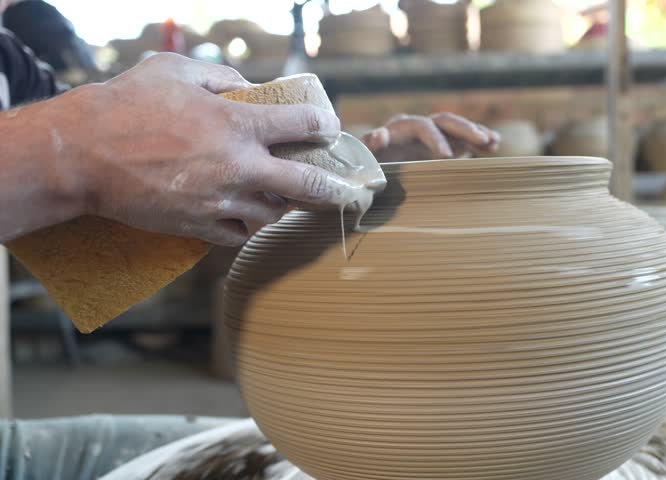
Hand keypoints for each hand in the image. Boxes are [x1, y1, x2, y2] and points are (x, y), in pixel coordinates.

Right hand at [62, 53, 353, 245]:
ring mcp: (221, 200)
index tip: (328, 129)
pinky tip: (247, 216)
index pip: (302, 125)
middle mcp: (239, 166)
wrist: (83, 154)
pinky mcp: (200, 225)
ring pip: (273, 213)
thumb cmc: (127, 104)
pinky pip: (240, 235)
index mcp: (238, 124)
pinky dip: (248, 226)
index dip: (322, 126)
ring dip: (282, 205)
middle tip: (346, 191)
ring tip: (283, 198)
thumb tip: (250, 90)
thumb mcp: (177, 71)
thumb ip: (222, 78)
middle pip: (307, 184)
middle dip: (333, 188)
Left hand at [360, 113, 499, 162]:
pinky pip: (463, 139)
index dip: (435, 139)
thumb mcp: (364, 159)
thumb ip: (370, 147)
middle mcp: (418, 126)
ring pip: (457, 128)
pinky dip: (478, 140)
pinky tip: (495, 143)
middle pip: (444, 121)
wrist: (371, 173)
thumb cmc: (366, 168)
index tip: (446, 157)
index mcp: (400, 128)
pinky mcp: (442, 145)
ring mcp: (432, 135)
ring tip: (493, 142)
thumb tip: (380, 134)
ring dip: (476, 132)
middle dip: (464, 130)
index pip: (423, 126)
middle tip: (481, 143)